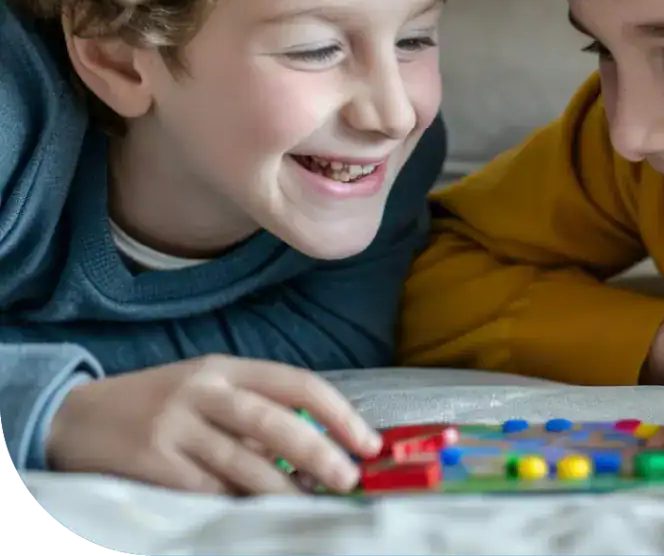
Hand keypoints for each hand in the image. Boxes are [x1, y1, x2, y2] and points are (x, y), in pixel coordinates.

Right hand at [46, 355, 381, 494]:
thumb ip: (253, 412)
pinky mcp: (150, 464)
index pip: (296, 383)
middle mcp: (204, 390)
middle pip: (275, 420)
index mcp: (226, 367)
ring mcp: (175, 426)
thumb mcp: (206, 390)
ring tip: (312, 507)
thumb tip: (315, 449)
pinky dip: (235, 505)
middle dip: (320, 452)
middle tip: (348, 480)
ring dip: (284, 489)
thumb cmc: (157, 405)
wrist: (73, 416)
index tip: (367, 442)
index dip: (338, 412)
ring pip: (244, 461)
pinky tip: (257, 518)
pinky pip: (205, 491)